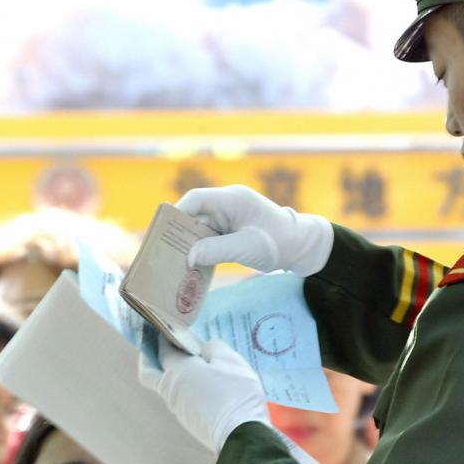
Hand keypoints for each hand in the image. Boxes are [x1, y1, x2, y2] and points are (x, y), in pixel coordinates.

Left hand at [139, 337, 269, 453]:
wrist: (242, 436)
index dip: (163, 335)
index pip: (160, 349)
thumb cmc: (235, 393)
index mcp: (176, 371)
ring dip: (174, 372)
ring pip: (167, 386)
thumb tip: (204, 349)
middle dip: (151, 356)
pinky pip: (182, 398)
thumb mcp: (230, 361)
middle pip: (149, 372)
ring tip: (195, 361)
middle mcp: (170, 390)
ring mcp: (178, 409)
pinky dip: (187, 386)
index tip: (168, 325)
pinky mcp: (190, 422)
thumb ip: (214, 348)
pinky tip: (207, 383)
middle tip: (162, 344)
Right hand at [176, 185, 333, 275]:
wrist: (300, 246)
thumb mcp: (247, 248)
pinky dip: (201, 249)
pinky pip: (210, 236)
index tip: (163, 232)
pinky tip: (193, 265)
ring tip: (174, 262)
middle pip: (195, 214)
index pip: (196, 199)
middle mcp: (228, 204)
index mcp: (232, 199)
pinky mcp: (230, 229)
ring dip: (190, 244)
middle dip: (180, 233)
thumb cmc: (278, 242)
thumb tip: (188, 256)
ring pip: (200, 227)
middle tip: (163, 252)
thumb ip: (216, 250)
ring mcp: (229, 216)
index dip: (177, 213)